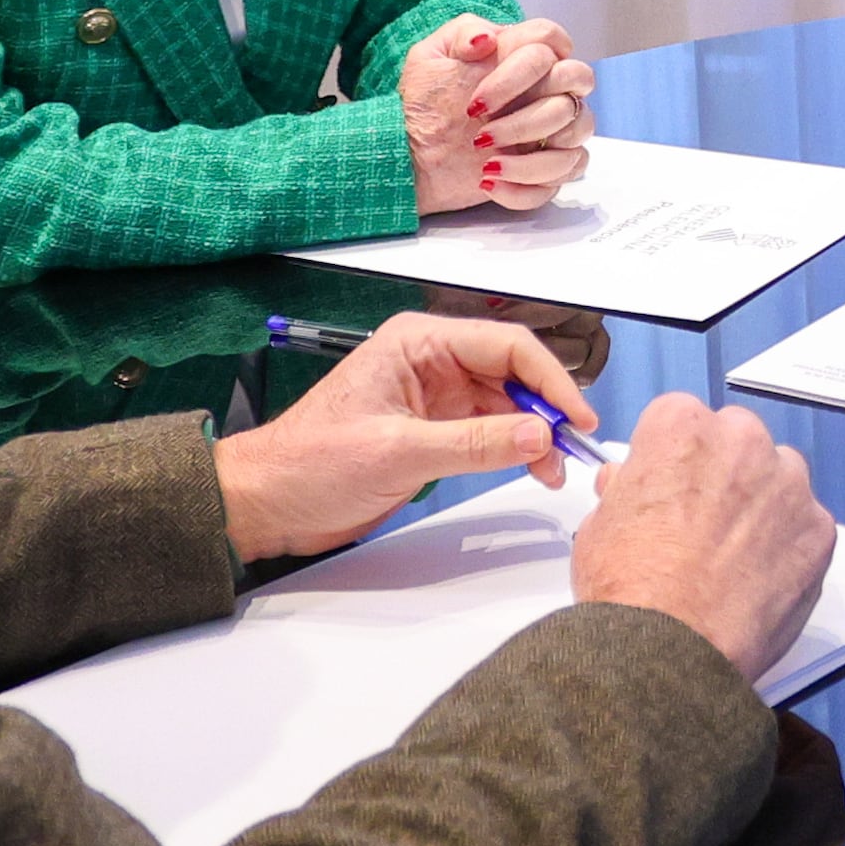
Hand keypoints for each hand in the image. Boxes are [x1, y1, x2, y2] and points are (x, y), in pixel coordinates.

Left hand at [216, 311, 595, 560]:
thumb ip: (474, 442)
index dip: (550, 380)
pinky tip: (530, 467)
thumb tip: (538, 435)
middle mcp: (430, 363)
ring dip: (535, 434)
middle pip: (513, 373)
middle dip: (547, 408)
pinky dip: (515, 450)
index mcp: (417, 344)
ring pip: (507, 405)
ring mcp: (434, 398)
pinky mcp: (433, 432)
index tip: (577, 417)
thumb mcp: (398, 452)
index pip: (506, 346)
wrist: (267, 502)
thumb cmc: (307, 462)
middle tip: (574, 447)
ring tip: (554, 468)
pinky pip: (490, 432)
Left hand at [402, 16, 595, 209]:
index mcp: (520, 57)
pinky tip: (489, 184)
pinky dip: (527, 186)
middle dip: (529, 117)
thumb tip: (488, 38)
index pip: (551, 40)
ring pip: (578, 132)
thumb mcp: (430, 58)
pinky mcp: (549, 166)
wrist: (412, 154)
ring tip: (488, 165)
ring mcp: (551, 128)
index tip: (479, 99)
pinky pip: (565, 174)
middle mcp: (544, 88)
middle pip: (576, 83)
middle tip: (483, 133)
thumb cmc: (423, 104)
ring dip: (532, 156)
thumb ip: (462, 33)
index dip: (525, 67)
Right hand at [567, 395, 833, 684]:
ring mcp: (788, 485)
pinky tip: (758, 579)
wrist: (668, 650)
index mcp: (682, 427)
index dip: (673, 457)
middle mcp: (742, 442)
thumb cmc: (629, 588)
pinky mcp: (819, 531)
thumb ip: (626, 489)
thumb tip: (631, 483)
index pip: (681, 419)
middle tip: (702, 523)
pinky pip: (805, 526)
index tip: (670, 483)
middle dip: (724, 472)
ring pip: (779, 479)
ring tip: (732, 555)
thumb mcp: (599, 523)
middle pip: (737, 440)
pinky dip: (789, 546)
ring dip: (762, 504)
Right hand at [734, 714, 844, 845]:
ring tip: (739, 789)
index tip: (761, 720)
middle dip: (782, 763)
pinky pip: (789, 845)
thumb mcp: (746, 776)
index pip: (819, 748)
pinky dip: (772, 829)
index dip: (790, 728)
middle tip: (746, 752)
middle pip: (813, 782)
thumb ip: (753, 753)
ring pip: (801, 817)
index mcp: (828, 795)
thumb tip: (751, 737)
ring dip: (778, 799)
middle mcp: (834, 828)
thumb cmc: (739, 831)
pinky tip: (740, 829)